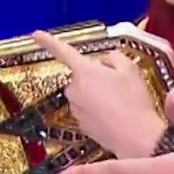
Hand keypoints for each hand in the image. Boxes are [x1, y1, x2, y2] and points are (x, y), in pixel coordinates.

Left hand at [33, 29, 165, 158]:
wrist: (137, 138)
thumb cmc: (134, 101)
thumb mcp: (130, 69)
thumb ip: (113, 57)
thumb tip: (104, 61)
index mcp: (85, 72)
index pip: (63, 51)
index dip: (49, 41)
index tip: (36, 35)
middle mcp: (75, 90)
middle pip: (80, 76)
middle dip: (94, 76)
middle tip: (117, 83)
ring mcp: (77, 109)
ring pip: (84, 94)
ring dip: (96, 94)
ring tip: (119, 101)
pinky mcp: (81, 125)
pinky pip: (87, 111)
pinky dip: (98, 111)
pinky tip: (115, 115)